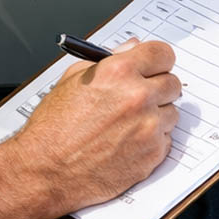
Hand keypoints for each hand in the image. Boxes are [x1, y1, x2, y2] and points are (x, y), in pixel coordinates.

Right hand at [10, 39, 181, 213]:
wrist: (46, 170)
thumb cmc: (53, 127)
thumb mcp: (73, 80)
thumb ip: (109, 60)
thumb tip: (132, 48)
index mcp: (119, 72)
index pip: (162, 53)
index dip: (158, 60)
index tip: (156, 66)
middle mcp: (138, 97)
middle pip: (173, 83)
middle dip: (158, 88)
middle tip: (141, 97)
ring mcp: (148, 127)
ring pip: (172, 113)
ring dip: (156, 116)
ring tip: (127, 125)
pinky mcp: (153, 154)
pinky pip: (166, 139)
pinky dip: (151, 141)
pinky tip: (126, 143)